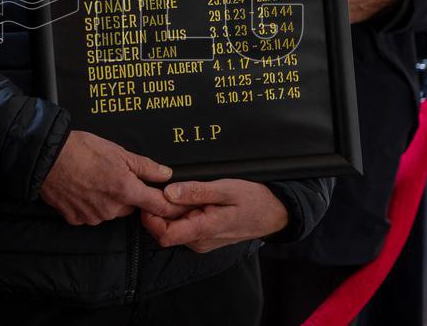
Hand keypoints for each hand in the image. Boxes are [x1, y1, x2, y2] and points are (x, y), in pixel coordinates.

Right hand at [40, 131, 185, 225]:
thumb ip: (146, 166)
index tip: (173, 204)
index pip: (158, 206)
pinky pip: (91, 214)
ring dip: (109, 200)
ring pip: (111, 211)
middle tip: (115, 176)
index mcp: (125, 191)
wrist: (47, 157)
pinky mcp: (77, 220)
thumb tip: (166, 174)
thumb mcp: (119, 152)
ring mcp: (93, 217)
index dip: (168, 205)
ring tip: (95, 179)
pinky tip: (83, 189)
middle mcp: (111, 209)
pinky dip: (90, 205)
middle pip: (131, 207)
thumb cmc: (82, 150)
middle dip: (128, 195)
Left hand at [140, 179, 288, 252]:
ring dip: (172, 209)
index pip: (164, 235)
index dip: (151, 217)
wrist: (275, 213)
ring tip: (184, 190)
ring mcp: (201, 240)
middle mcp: (199, 240)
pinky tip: (191, 198)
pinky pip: (184, 225)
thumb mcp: (227, 189)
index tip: (151, 195)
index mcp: (204, 230)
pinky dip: (182, 212)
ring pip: (174, 226)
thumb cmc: (254, 199)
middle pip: (165, 229)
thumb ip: (196, 192)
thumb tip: (168, 192)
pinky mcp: (204, 236)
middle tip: (167, 186)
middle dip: (161, 209)